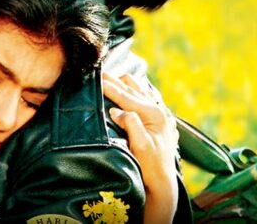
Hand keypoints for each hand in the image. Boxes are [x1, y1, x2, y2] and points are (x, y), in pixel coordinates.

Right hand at [102, 73, 178, 222]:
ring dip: (123, 83)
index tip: (95, 77)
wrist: (162, 183)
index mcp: (155, 115)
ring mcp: (160, 113)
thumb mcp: (141, 147)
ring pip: (139, 88)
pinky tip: (125, 88)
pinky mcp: (158, 118)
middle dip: (114, 80)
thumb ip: (131, 124)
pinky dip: (133, 89)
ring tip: (108, 78)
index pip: (126, 96)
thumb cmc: (151, 168)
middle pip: (132, 88)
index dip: (109, 86)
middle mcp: (159, 110)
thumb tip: (116, 110)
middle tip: (96, 72)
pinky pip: (144, 96)